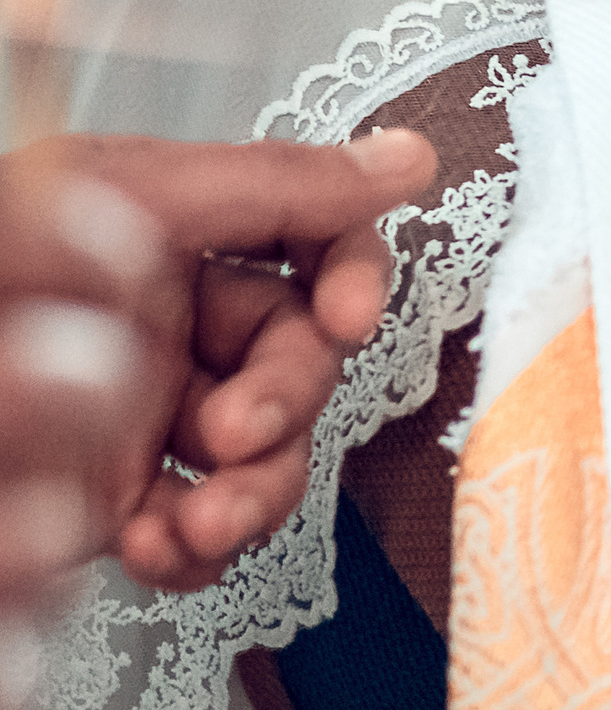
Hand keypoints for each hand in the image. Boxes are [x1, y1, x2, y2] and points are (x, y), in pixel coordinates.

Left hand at [0, 129, 436, 695]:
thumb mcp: (109, 203)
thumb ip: (264, 183)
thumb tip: (405, 157)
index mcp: (148, 219)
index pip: (301, 221)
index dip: (349, 266)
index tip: (350, 313)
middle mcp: (153, 310)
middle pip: (296, 343)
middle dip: (291, 396)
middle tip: (231, 435)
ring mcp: (131, 409)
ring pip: (263, 444)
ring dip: (253, 489)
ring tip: (193, 523)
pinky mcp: (106, 499)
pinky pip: (197, 519)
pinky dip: (197, 544)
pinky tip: (155, 552)